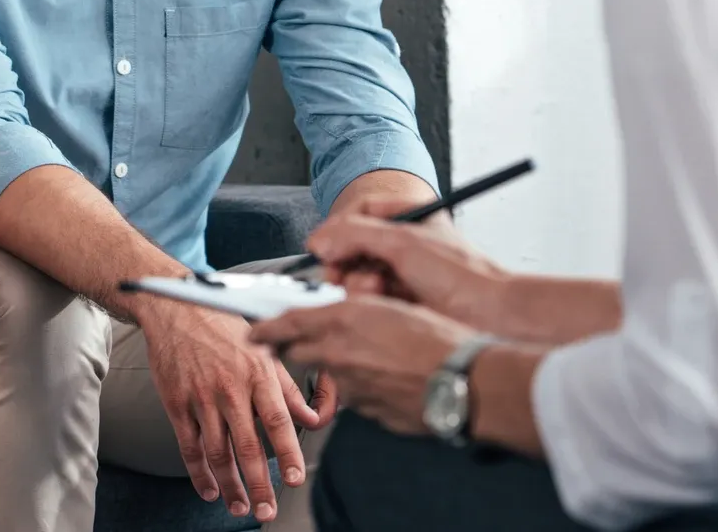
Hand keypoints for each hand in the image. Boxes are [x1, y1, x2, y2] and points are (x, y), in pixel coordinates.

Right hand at [139, 300, 325, 522]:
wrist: (175, 308)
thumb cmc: (222, 326)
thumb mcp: (262, 349)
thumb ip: (288, 387)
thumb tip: (311, 418)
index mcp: (256, 372)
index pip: (277, 420)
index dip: (288, 453)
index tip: (294, 479)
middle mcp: (230, 387)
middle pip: (248, 445)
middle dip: (259, 484)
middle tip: (266, 510)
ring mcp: (201, 397)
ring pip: (218, 452)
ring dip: (230, 485)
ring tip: (240, 507)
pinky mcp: (177, 403)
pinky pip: (189, 446)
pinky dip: (199, 473)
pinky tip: (209, 488)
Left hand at [252, 298, 472, 435]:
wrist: (463, 382)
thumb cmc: (437, 339)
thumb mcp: (391, 306)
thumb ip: (355, 311)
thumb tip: (338, 313)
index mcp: (343, 319)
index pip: (287, 322)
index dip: (265, 327)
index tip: (254, 330)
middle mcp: (339, 353)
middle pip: (297, 353)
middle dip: (292, 349)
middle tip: (293, 345)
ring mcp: (349, 386)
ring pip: (329, 375)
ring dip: (335, 367)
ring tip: (368, 358)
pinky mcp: (364, 411)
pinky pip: (354, 396)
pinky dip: (361, 386)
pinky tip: (386, 378)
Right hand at [307, 214, 507, 326]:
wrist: (491, 316)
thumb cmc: (461, 275)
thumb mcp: (403, 243)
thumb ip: (355, 235)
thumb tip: (320, 240)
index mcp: (413, 215)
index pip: (363, 210)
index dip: (338, 226)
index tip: (322, 245)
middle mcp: (407, 241)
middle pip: (356, 244)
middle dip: (348, 260)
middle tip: (340, 273)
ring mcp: (404, 271)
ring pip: (360, 272)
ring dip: (359, 282)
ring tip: (374, 289)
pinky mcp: (403, 299)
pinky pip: (370, 296)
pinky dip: (369, 299)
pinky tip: (381, 302)